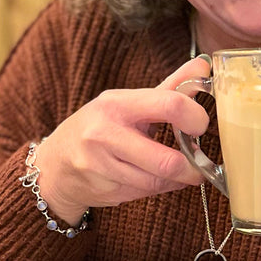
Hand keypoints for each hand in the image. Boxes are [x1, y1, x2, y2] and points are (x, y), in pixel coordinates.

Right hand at [32, 58, 210, 223]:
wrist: (55, 164)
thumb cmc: (100, 126)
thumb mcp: (128, 101)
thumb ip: (170, 86)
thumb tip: (204, 66)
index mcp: (117, 104)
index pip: (169, 105)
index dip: (195, 118)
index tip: (202, 126)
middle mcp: (105, 134)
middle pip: (166, 160)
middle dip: (193, 168)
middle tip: (202, 166)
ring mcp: (101, 166)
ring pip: (158, 181)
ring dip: (177, 180)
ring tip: (180, 172)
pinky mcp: (103, 190)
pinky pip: (146, 193)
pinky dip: (159, 188)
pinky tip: (155, 179)